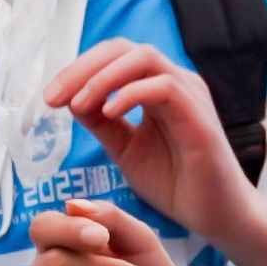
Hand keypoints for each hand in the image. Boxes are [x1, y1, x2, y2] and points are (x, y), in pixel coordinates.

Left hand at [41, 41, 266, 265]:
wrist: (217, 217)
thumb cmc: (178, 184)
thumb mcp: (126, 150)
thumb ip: (102, 124)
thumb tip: (70, 99)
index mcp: (156, 88)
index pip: (113, 57)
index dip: (78, 69)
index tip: (49, 98)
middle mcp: (175, 83)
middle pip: (123, 48)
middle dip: (82, 67)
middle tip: (53, 96)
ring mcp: (190, 96)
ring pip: (143, 58)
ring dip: (102, 77)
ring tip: (78, 104)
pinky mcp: (200, 117)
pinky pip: (163, 87)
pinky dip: (130, 93)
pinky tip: (107, 112)